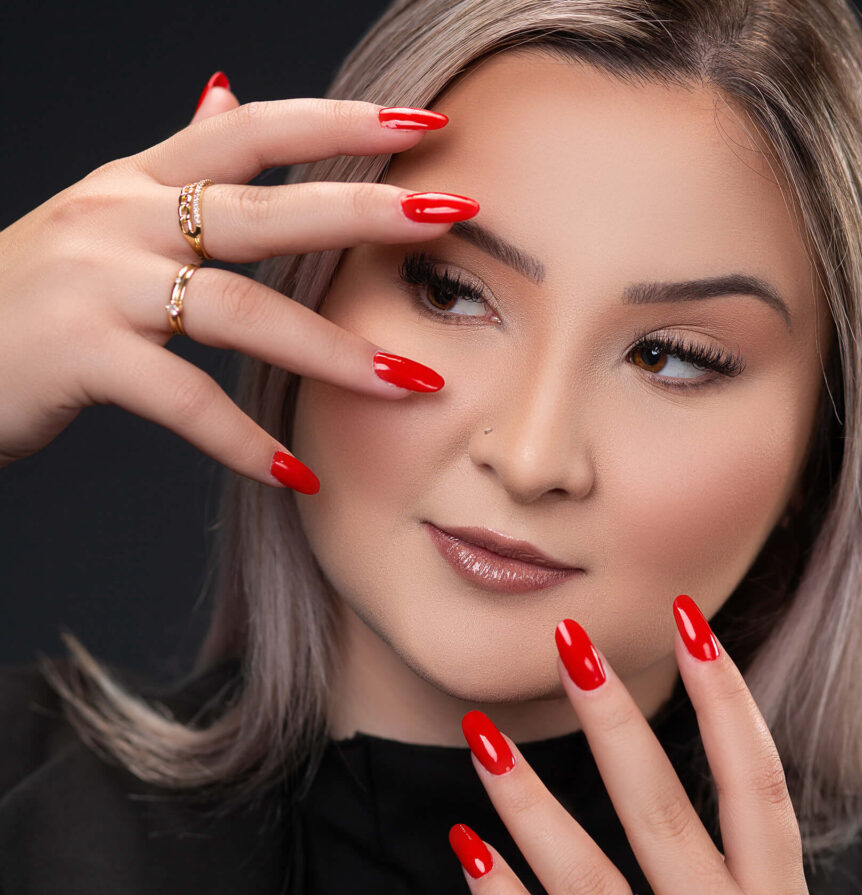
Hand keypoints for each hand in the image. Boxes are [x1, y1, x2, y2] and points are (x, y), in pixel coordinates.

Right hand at [0, 73, 472, 484]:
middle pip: (262, 207)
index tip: (424, 121)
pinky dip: (244, 441)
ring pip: (237, 308)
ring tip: (414, 382)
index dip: (338, 122)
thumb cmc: (33, 297)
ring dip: (333, 351)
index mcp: (135, 183)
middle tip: (452, 216)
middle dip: (365, 210)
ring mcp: (95, 283)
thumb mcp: (103, 214)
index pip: (251, 130)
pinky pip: (183, 400)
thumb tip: (228, 86)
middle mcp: (117, 217)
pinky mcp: (77, 353)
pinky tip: (300, 474)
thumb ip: (175, 163)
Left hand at [450, 595, 849, 894]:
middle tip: (571, 644)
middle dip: (616, 721)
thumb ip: (750, 890)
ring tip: (484, 734)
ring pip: (589, 879)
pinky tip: (468, 849)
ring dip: (531, 801)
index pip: (760, 785)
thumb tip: (699, 797)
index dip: (728, 700)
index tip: (691, 627)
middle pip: (663, 811)